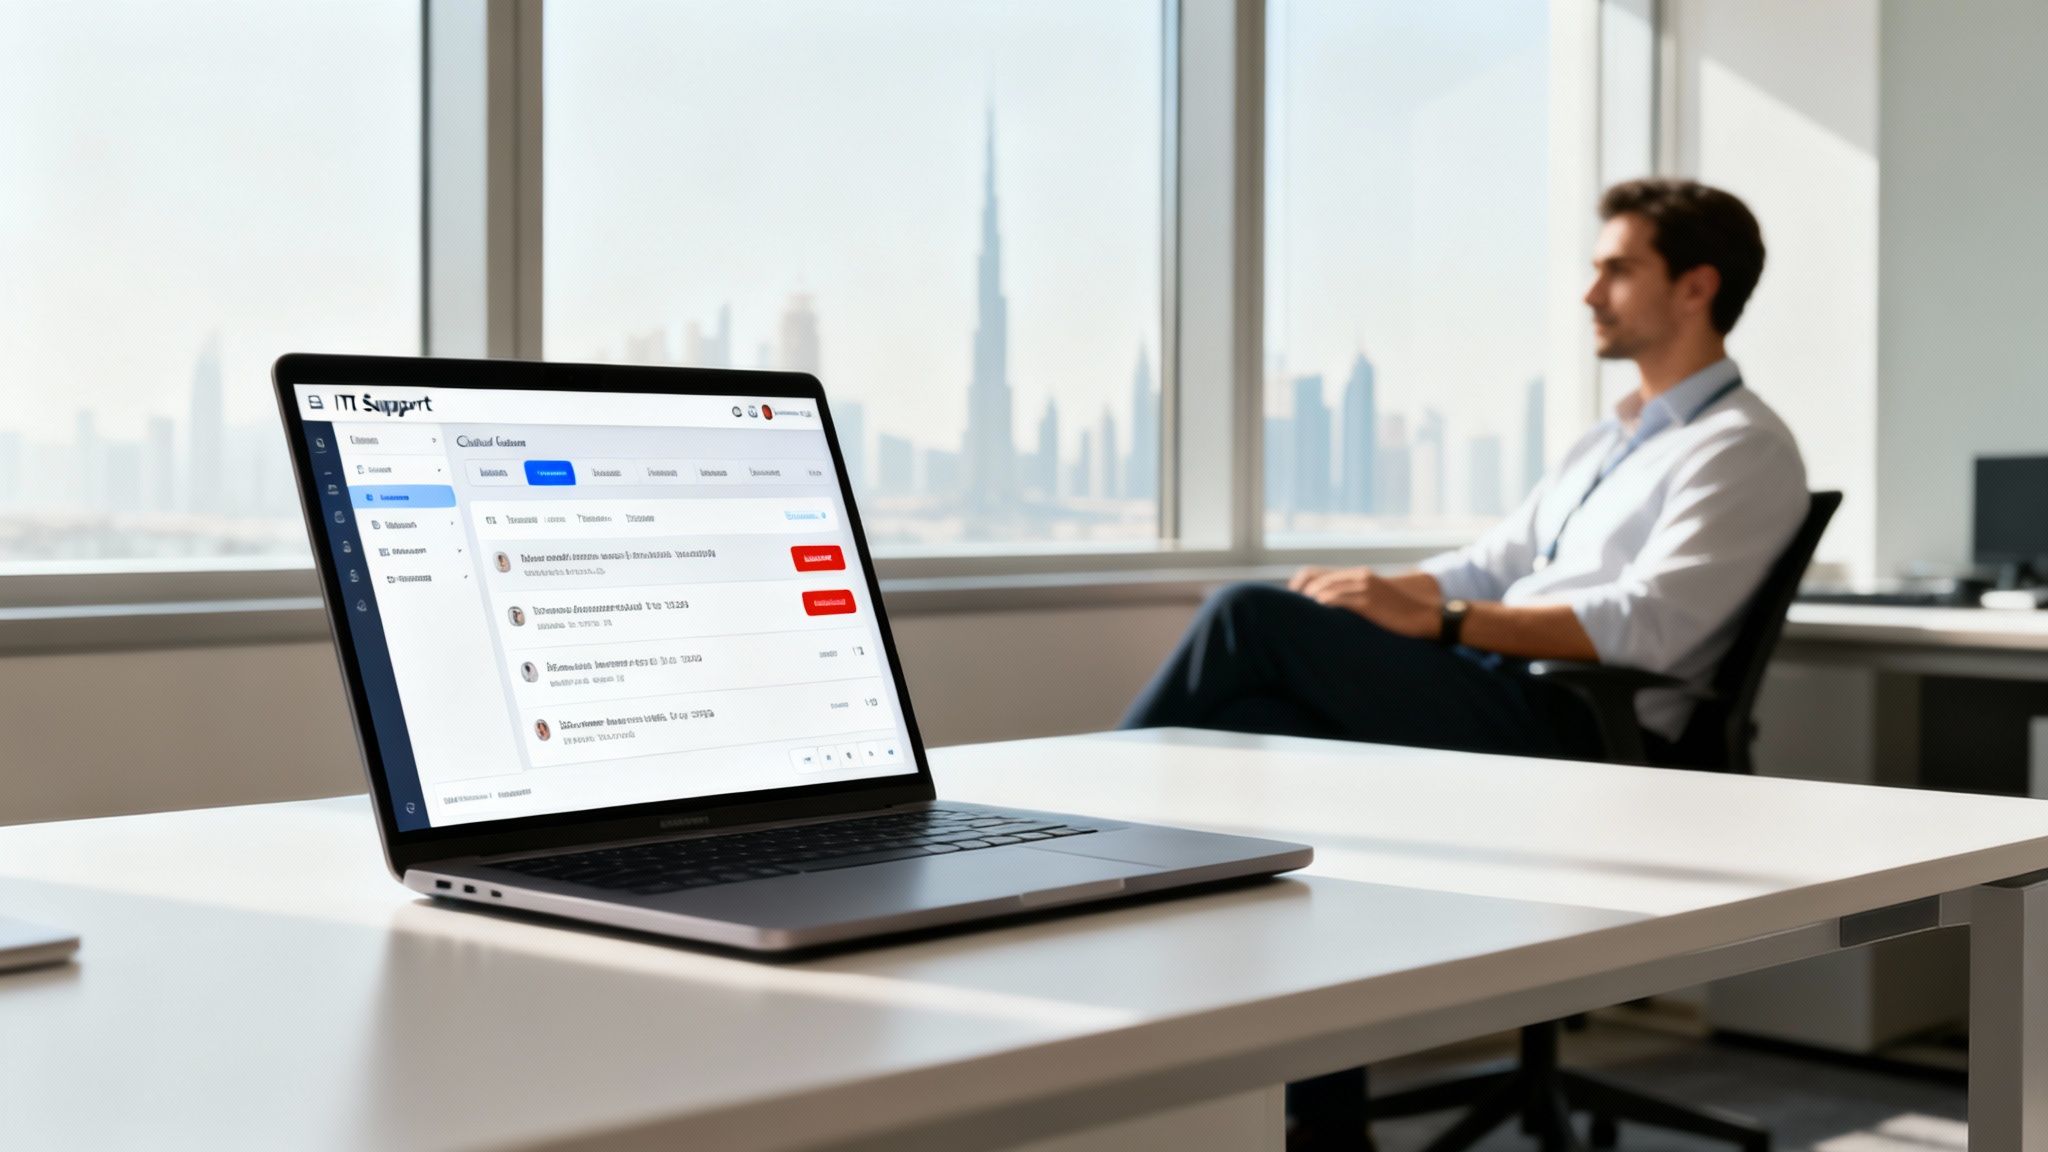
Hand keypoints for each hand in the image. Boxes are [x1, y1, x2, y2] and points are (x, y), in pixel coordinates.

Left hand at [1290, 565, 1440, 639]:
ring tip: (1298, 614)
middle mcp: (1360, 577)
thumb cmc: (1402, 613)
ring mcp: (1364, 588)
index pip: (1318, 572)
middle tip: (1289, 608)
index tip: (1291, 597)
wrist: (1427, 616)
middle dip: (1299, 592)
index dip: (1300, 583)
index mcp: (1360, 575)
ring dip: (1309, 600)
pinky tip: (1316, 613)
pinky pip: (1339, 600)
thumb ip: (1356, 598)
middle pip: (1317, 578)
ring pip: (1325, 589)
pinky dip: (1323, 604)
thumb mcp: (1376, 599)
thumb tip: (1333, 609)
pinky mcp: (1369, 602)